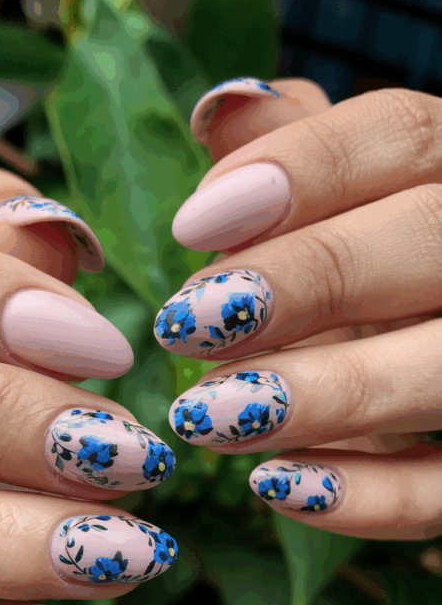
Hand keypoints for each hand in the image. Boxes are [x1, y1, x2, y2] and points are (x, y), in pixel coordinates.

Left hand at [154, 78, 441, 540]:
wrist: (430, 366)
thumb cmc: (375, 278)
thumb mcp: (343, 213)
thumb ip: (296, 153)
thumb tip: (225, 107)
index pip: (407, 135)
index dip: (303, 171)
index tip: (192, 225)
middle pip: (432, 235)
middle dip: (305, 278)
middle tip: (187, 324)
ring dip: (326, 391)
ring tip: (204, 414)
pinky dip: (371, 497)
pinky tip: (274, 486)